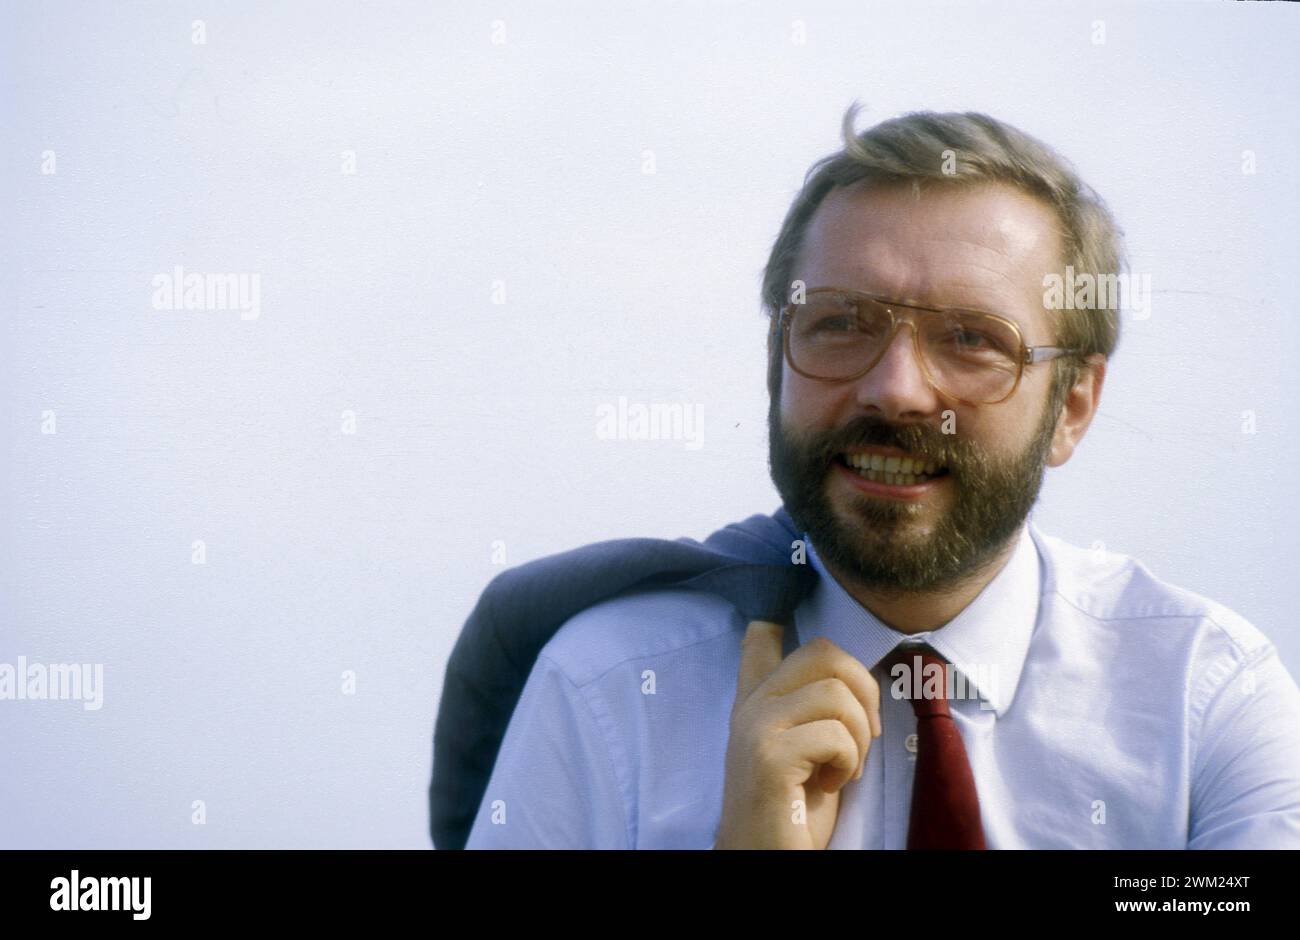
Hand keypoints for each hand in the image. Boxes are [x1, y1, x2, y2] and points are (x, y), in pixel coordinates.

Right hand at [714, 621, 880, 848]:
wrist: (765, 856)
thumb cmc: (794, 811)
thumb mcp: (806, 749)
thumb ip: (812, 709)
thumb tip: (850, 672)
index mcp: (757, 701)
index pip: (760, 639)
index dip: (777, 615)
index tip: (780, 610)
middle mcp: (750, 706)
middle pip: (824, 651)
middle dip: (865, 691)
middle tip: (862, 735)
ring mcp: (755, 728)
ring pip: (836, 693)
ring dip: (859, 737)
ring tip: (842, 768)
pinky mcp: (769, 756)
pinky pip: (836, 734)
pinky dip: (848, 762)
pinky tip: (828, 785)